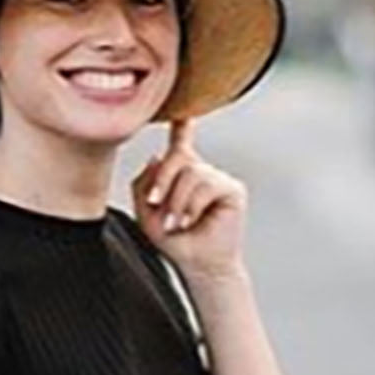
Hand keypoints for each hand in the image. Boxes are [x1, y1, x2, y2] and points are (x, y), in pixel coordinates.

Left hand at [130, 117, 249, 290]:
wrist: (198, 266)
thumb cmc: (176, 242)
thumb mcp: (146, 214)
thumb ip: (142, 185)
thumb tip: (155, 157)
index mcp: (182, 175)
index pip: (181, 143)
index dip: (182, 124)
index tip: (181, 108)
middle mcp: (201, 172)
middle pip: (178, 156)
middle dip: (162, 180)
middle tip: (154, 204)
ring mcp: (218, 178)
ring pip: (191, 173)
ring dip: (176, 201)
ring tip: (175, 223)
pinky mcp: (232, 189)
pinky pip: (206, 185)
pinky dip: (191, 206)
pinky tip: (190, 221)